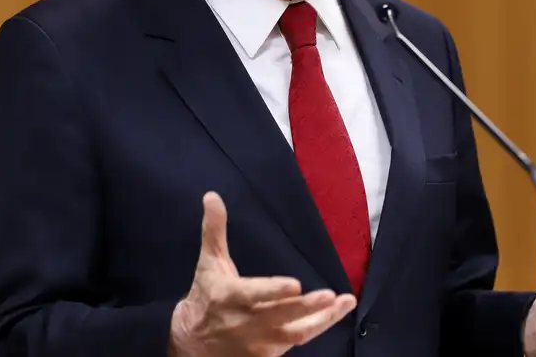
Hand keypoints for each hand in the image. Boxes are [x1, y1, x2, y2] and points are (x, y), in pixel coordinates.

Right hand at [169, 192, 355, 356]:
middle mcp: (246, 322)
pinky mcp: (268, 355)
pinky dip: (318, 328)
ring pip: (295, 334)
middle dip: (307, 308)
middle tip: (330, 296)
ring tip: (344, 303)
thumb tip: (212, 196)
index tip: (295, 285)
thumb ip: (214, 230)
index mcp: (230, 296)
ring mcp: (259, 342)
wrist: (191, 344)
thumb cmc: (206, 296)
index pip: (254, 294)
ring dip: (323, 320)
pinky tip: (336, 314)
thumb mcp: (208, 263)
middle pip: (281, 317)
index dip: (273, 291)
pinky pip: (297, 344)